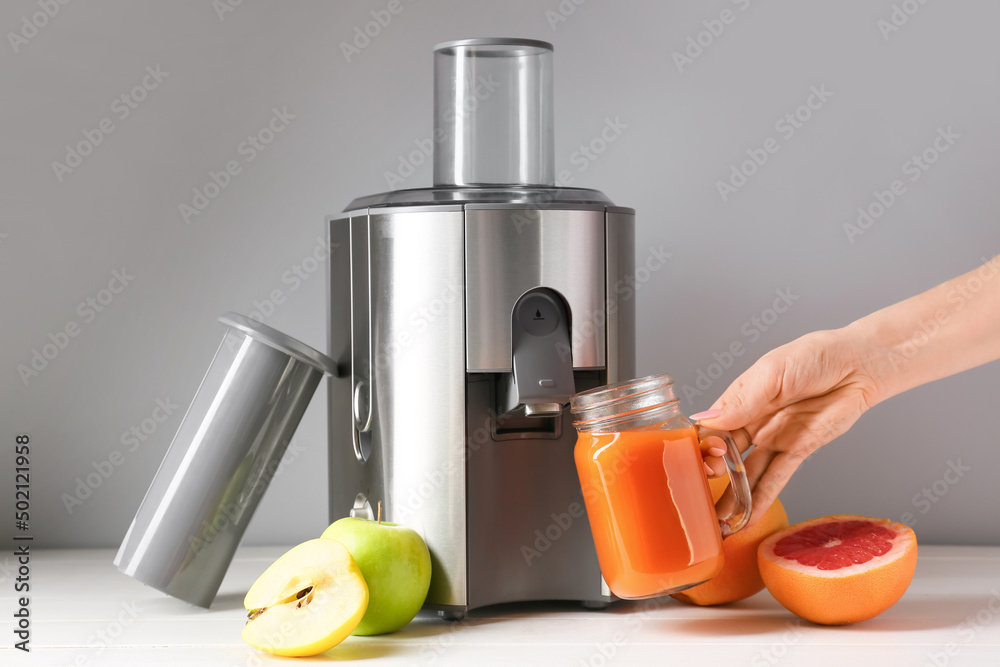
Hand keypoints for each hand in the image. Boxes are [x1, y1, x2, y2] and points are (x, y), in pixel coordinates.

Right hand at [693, 328, 887, 525]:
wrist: (858, 364)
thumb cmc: (814, 356)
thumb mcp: (773, 373)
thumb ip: (742, 401)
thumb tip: (707, 421)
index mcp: (739, 399)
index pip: (710, 428)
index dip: (702, 446)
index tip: (700, 460)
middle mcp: (752, 421)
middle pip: (724, 454)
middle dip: (714, 475)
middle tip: (707, 489)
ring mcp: (774, 439)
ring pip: (747, 474)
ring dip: (733, 497)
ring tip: (717, 522)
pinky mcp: (798, 452)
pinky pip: (776, 480)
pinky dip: (761, 500)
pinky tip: (746, 518)